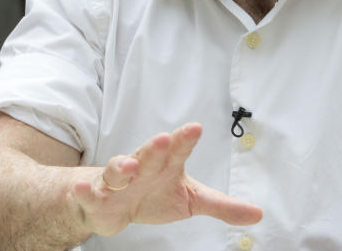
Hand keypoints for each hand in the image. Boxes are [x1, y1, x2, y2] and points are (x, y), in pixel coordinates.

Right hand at [70, 123, 262, 236]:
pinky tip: (84, 186)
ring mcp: (119, 181)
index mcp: (167, 165)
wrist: (114, 207)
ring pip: (119, 170)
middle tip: (165, 139)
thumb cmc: (154, 195)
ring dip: (123, 166)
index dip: (186, 139)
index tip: (196, 128)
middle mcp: (143, 167)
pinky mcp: (98, 198)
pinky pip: (91, 193)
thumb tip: (257, 214)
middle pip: (150, 154)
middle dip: (157, 147)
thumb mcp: (192, 200)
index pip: (179, 150)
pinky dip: (86, 190)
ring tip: (131, 166)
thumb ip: (222, 206)